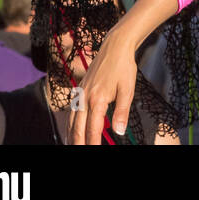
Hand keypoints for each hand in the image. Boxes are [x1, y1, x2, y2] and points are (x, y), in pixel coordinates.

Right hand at [69, 24, 136, 145]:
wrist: (115, 47)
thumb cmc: (123, 68)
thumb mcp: (128, 90)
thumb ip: (122, 112)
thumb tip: (119, 131)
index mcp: (97, 100)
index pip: (93, 129)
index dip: (93, 143)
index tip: (94, 150)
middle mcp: (85, 98)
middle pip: (77, 128)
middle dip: (78, 143)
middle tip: (80, 152)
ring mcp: (80, 94)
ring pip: (71, 121)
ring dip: (71, 136)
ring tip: (73, 146)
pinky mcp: (79, 90)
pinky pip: (71, 112)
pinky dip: (70, 124)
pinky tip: (72, 130)